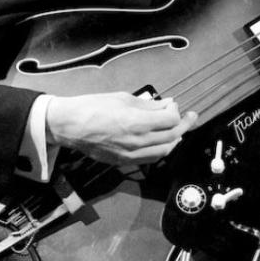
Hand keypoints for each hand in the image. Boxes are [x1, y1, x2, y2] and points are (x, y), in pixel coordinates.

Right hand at [46, 92, 195, 164]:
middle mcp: (137, 141)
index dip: (176, 110)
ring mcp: (131, 154)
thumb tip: (166, 105)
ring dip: (175, 139)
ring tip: (177, 129)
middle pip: (172, 136)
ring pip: (165, 150)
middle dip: (183, 124)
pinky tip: (163, 141)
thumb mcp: (122, 98)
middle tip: (189, 116)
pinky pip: (151, 158)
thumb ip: (148, 104)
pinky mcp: (125, 161)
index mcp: (136, 122)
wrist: (70, 126)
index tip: (173, 104)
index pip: (170, 119)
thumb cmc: (92, 107)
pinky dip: (162, 149)